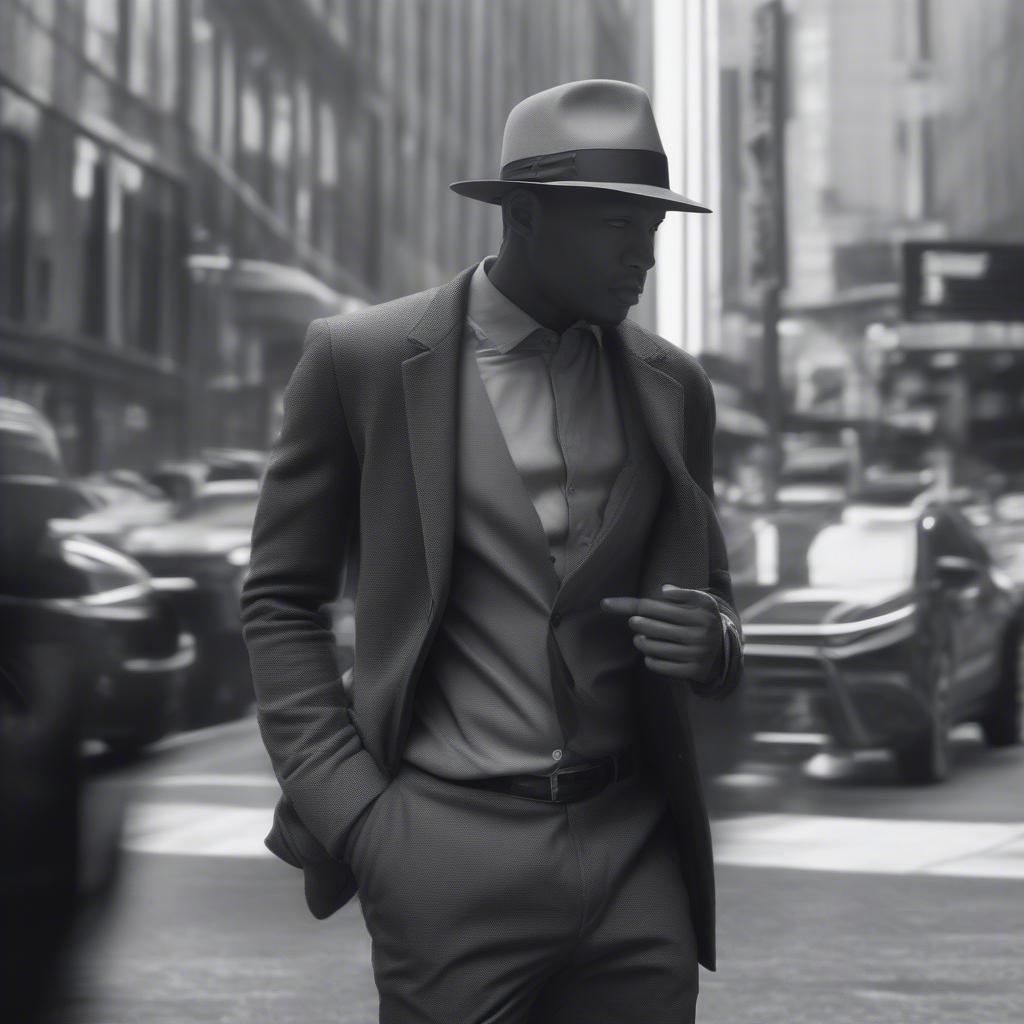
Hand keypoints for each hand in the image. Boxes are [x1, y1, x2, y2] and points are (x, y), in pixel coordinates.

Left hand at [600, 584, 723, 685]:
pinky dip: (649, 660)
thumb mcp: (701, 602)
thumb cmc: (703, 621)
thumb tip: (664, 589)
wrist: (724, 653)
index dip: (627, 604)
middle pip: (650, 625)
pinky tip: (651, 655)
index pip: (654, 605)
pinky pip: (659, 665)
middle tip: (634, 623)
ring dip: (640, 642)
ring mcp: (698, 651)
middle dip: (636, 623)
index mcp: (702, 608)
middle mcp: (702, 629)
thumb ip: (684, 593)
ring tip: (640, 639)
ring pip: (652, 646)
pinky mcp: (693, 670)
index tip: (604, 604)